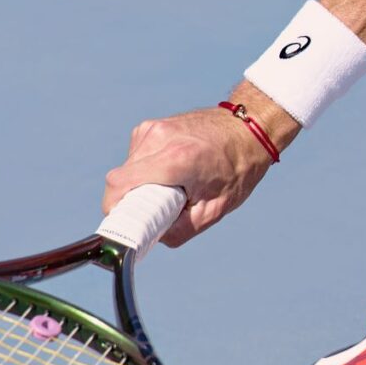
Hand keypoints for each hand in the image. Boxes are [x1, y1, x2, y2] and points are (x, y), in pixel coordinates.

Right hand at [101, 97, 282, 245]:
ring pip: (127, 168)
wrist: (249, 129)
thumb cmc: (238, 169)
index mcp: (175, 160)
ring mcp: (153, 129)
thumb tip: (151, 238)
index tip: (127, 221)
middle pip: (121, 179)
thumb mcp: (214, 210)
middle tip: (159, 207)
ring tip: (171, 185)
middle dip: (133, 199)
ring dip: (139, 183)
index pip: (119, 185)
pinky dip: (146, 168)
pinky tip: (170, 170)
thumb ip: (180, 230)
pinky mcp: (151, 126)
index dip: (116, 208)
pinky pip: (136, 156)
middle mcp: (159, 139)